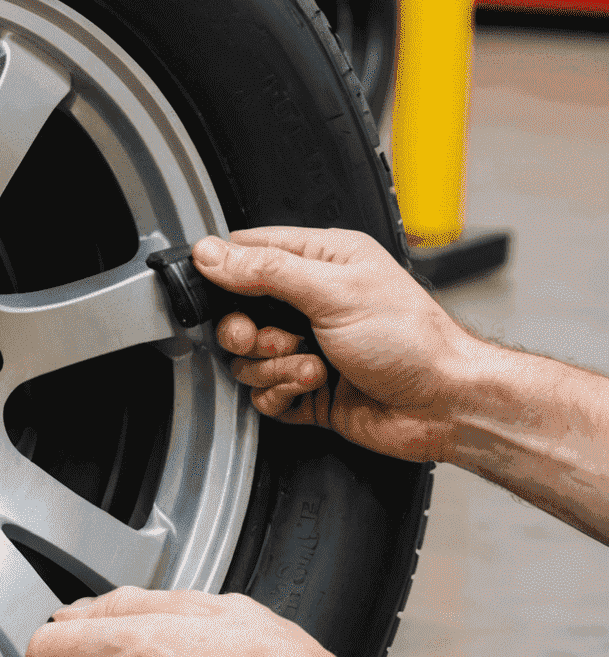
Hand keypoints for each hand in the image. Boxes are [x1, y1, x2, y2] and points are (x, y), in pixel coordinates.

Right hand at [191, 227, 473, 461]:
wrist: (444, 404)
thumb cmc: (412, 340)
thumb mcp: (335, 292)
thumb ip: (268, 270)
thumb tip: (213, 253)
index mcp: (322, 260)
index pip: (249, 252)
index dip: (226, 273)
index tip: (226, 295)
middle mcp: (309, 302)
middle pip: (236, 312)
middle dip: (245, 333)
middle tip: (270, 339)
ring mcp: (306, 347)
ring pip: (246, 358)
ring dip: (273, 368)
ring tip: (313, 366)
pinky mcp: (304, 388)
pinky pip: (262, 393)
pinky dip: (281, 394)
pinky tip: (314, 387)